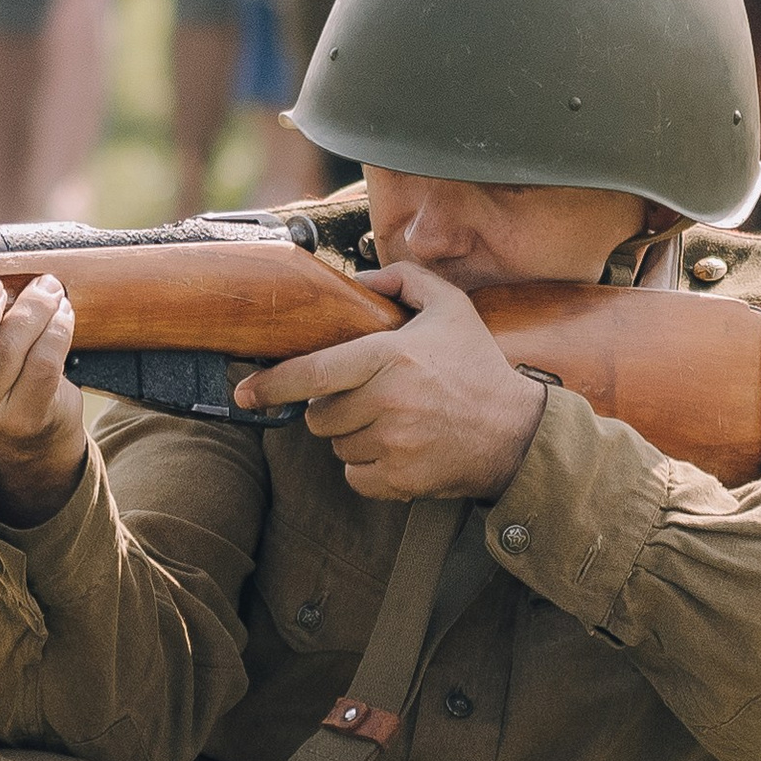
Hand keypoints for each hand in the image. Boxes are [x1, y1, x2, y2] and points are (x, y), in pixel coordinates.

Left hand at [234, 263, 546, 501]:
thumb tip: (360, 280)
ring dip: (352, 435)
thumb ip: (405, 280)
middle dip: (332, 407)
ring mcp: (393, 444)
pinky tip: (396, 448)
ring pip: (337, 445)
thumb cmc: (477, 368)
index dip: (272, 384)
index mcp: (391, 356)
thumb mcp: (451, 307)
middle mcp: (389, 401)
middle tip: (366, 397)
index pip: (313, 373)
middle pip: (320, 414)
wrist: (515, 432)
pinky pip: (354, 476)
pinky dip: (366, 466)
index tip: (245, 391)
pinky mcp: (400, 479)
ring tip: (391, 421)